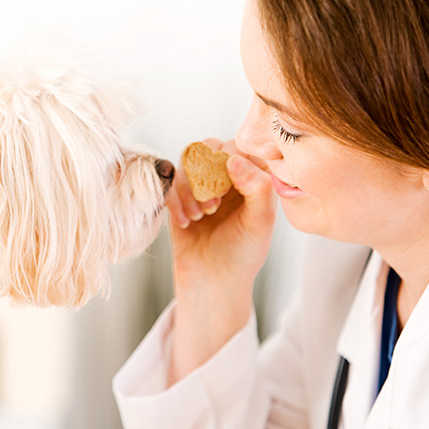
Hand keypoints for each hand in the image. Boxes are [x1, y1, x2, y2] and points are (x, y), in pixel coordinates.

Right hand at [166, 138, 276, 382]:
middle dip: (208, 174)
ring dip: (190, 188)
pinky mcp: (178, 197)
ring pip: (187, 163)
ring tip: (200, 216)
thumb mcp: (259, 221)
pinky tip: (185, 223)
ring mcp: (200, 185)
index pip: (241, 147)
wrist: (212, 281)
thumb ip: (257, 187)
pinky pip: (169, 182)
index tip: (230, 190)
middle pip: (210, 148)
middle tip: (213, 204)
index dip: (232, 162)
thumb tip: (234, 159)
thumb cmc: (242, 253)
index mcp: (253, 177)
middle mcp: (227, 176)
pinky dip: (175, 202)